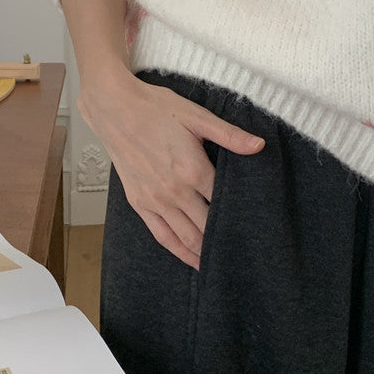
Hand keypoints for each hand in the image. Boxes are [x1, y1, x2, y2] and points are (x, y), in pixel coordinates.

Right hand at [78, 73, 265, 269]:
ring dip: (204, 253)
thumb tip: (259, 145)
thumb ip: (229, 135)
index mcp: (193, 170)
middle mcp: (174, 191)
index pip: (224, 203)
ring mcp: (155, 200)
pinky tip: (191, 259)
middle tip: (244, 253)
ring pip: (186, 238)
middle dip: (225, 241)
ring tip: (222, 265)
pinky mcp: (139, 203)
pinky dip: (179, 251)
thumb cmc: (155, 108)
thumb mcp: (197, 116)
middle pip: (207, 227)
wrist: (114, 108)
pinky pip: (162, 236)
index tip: (254, 227)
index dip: (240, 217)